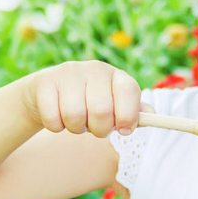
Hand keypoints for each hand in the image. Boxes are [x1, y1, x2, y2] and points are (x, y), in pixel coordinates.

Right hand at [22, 61, 145, 137]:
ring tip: (75, 121)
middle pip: (101, 110)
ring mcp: (68, 72)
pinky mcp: (45, 81)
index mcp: (115, 75)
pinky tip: (57, 117)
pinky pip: (53, 118)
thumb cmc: (87, 103)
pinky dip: (55, 127)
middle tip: (93, 127)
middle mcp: (94, 68)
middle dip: (99, 129)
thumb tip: (152, 114)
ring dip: (75, 128)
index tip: (124, 130)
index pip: (129, 91)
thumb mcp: (113, 106)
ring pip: (74, 116)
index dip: (128, 115)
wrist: (47, 93)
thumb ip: (133, 112)